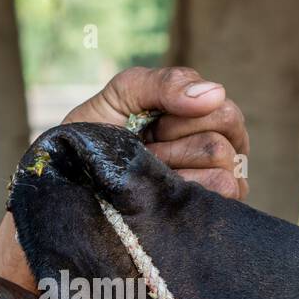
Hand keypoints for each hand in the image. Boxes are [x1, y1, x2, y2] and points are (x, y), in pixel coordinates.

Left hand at [62, 66, 249, 199]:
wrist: (71, 183)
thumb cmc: (95, 137)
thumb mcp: (122, 94)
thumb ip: (164, 83)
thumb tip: (215, 92)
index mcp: (202, 119)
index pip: (222, 109)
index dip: (180, 115)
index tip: (146, 125)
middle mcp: (215, 152)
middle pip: (227, 130)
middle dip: (176, 138)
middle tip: (145, 150)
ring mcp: (214, 186)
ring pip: (223, 162)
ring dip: (175, 165)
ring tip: (147, 175)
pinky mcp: (204, 215)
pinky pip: (221, 192)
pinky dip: (185, 189)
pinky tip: (158, 194)